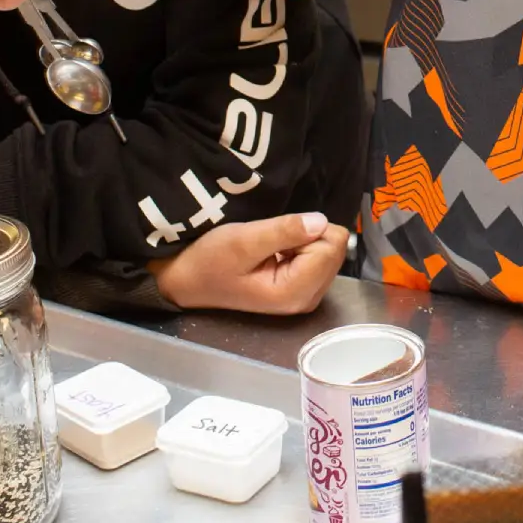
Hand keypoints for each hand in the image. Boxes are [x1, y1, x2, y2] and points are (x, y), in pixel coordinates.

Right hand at [148, 212, 350, 313]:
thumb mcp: (243, 240)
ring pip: (329, 252)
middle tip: (271, 243)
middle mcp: (306, 300)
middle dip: (306, 237)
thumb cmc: (210, 261)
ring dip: (302, 242)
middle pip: (334, 250)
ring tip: (270, 249)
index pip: (330, 246)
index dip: (306, 230)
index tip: (275, 236)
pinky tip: (275, 255)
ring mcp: (305, 297)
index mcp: (294, 292)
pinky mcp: (301, 290)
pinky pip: (318, 258)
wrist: (188, 280)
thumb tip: (321, 222)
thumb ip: (284, 231)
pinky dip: (299, 249)